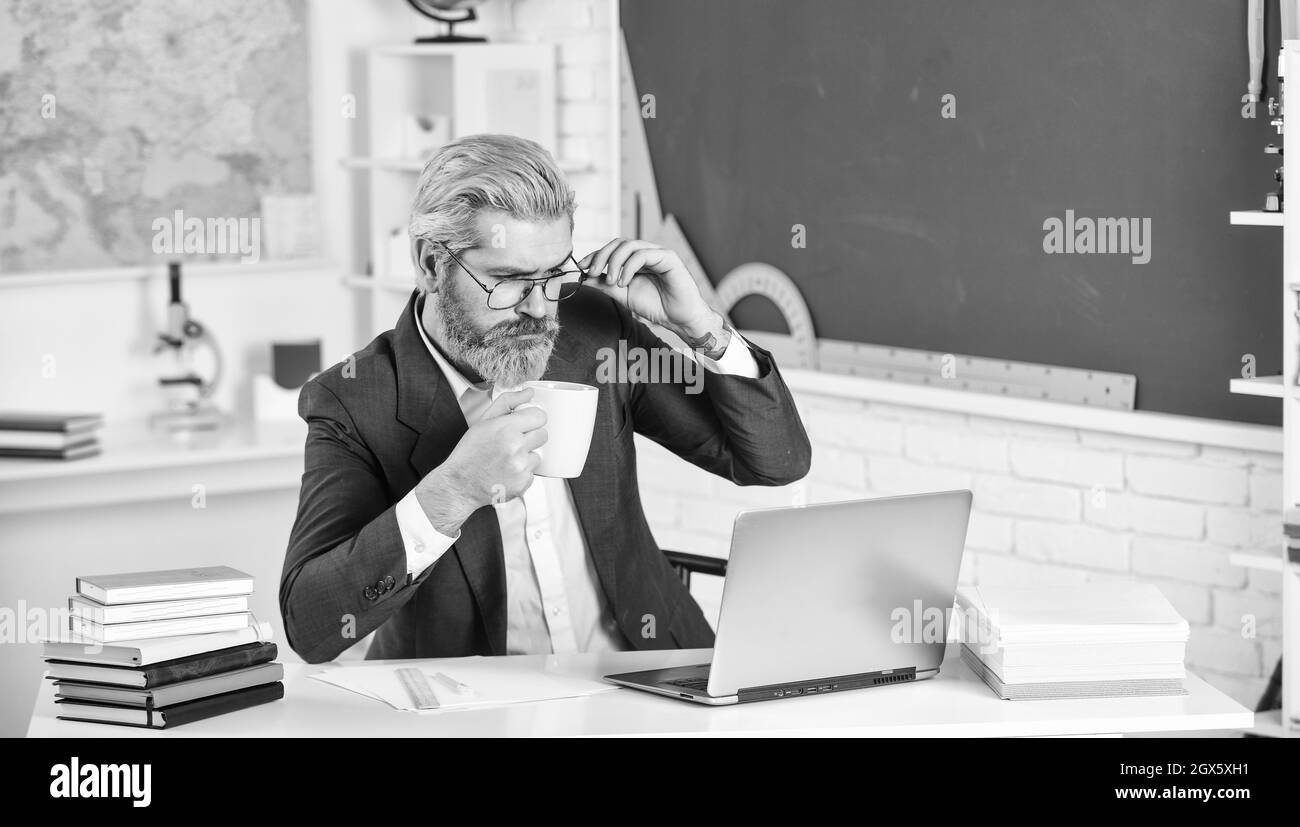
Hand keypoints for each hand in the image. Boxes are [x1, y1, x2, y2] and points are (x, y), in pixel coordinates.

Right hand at [413, 388, 546, 533]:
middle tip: (513, 443)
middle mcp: (515, 447)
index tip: (525, 424)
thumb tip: (529, 392)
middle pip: (543, 434)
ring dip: (526, 457)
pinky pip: (533, 473)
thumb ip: (508, 402)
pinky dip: (522, 473)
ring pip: (538, 455)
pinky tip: (506, 472)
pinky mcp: (523, 483)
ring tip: (506, 460)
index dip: (532, 419)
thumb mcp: (483, 422)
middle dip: (531, 437)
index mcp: (505, 428)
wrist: (459, 485)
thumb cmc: (469, 453)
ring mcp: (521, 467)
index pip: (539, 416)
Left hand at [578, 239, 719, 340]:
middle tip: (590, 272)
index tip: (581, 267)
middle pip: (618, 243)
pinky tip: (624, 281)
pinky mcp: (668, 257)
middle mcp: (646, 253)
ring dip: (614, 262)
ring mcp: (657, 253)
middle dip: (601, 256)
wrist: (680, 319)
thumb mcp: (624, 295)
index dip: (595, 255)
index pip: (612, 249)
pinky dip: (629, 267)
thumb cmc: (657, 306)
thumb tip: (583, 277)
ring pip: (629, 245)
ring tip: (611, 281)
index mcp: (635, 260)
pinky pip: (643, 254)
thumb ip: (605, 285)